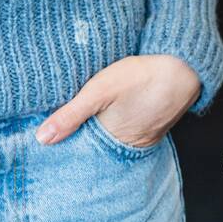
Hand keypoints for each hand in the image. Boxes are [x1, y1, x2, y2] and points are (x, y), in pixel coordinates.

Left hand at [35, 55, 201, 147]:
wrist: (181, 69)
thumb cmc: (139, 77)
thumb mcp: (98, 91)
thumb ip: (70, 115)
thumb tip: (41, 139)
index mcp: (111, 141)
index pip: (82, 151)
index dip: (66, 146)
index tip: (47, 143)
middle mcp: (128, 146)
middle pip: (97, 146)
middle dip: (81, 141)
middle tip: (58, 133)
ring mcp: (143, 137)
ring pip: (112, 138)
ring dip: (99, 131)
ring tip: (80, 124)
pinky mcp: (152, 126)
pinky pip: (128, 131)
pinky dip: (116, 125)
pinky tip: (109, 113)